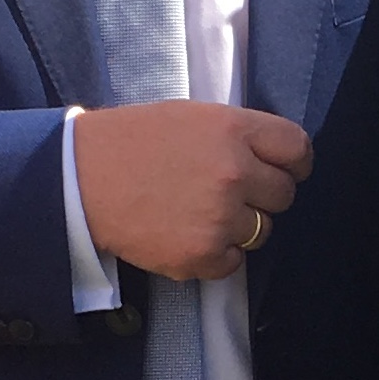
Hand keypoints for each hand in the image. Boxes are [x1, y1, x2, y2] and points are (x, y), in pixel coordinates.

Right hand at [73, 101, 312, 281]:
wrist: (81, 180)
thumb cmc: (132, 142)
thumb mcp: (191, 117)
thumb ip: (236, 134)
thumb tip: (271, 157)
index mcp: (234, 129)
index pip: (297, 150)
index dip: (293, 164)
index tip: (283, 171)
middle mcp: (235, 172)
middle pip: (284, 195)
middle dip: (261, 197)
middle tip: (226, 194)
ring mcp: (221, 216)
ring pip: (261, 231)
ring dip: (238, 227)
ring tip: (198, 213)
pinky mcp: (202, 253)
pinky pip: (234, 262)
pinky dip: (215, 256)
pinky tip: (185, 235)